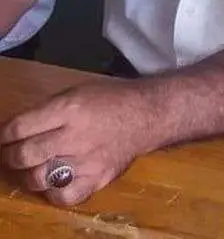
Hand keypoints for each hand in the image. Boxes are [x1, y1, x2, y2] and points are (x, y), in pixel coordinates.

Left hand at [0, 78, 152, 205]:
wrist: (145, 115)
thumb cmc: (109, 99)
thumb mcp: (77, 92)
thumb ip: (49, 110)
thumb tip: (20, 127)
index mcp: (69, 108)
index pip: (21, 126)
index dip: (5, 134)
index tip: (4, 136)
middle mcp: (75, 135)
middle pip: (26, 154)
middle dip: (11, 156)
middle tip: (12, 154)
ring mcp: (86, 160)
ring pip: (40, 178)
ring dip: (28, 174)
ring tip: (31, 168)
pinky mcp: (97, 179)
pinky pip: (64, 196)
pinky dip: (53, 192)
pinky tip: (55, 181)